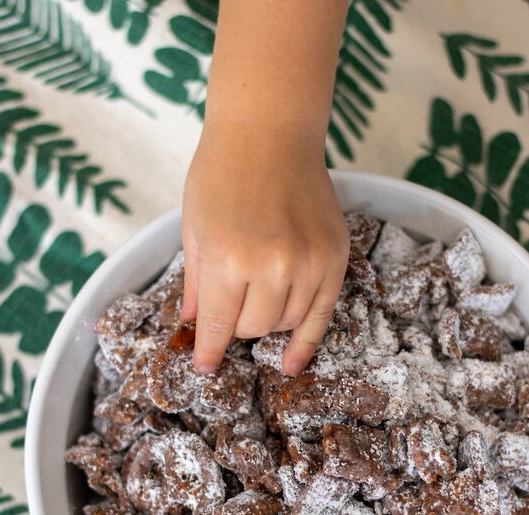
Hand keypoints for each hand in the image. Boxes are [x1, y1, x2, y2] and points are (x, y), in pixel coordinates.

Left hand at [182, 123, 349, 375]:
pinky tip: (292, 364)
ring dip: (268, 322)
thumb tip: (194, 325)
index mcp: (229, 260)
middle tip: (231, 305)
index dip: (210, 352)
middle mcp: (272, 267)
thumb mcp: (194, 229)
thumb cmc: (222, 174)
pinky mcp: (334, 258)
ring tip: (258, 297)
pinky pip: (322, 315)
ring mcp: (308, 263)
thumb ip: (196, 283)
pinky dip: (306, 342)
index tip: (205, 368)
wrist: (270, 132)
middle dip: (237, 326)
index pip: (219, 327)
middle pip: (254, 328)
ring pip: (286, 324)